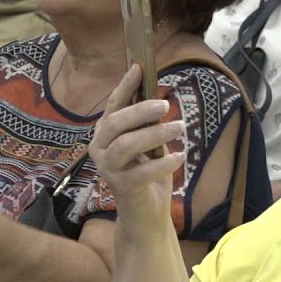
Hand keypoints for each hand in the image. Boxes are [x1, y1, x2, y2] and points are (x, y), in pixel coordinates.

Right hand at [88, 66, 183, 220]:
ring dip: (156, 133)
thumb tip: (158, 96)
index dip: (125, 86)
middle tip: (166, 104)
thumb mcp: (147, 143)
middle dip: (142, 110)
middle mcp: (100, 149)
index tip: (139, 67)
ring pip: (128, 144)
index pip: (113, 105)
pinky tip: (180, 156)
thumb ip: (146, 123)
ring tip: (181, 127)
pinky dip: (164, 162)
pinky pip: (143, 171)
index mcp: (105, 134)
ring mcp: (108, 169)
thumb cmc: (146, 172)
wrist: (145, 214)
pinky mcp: (121, 188)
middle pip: (117, 122)